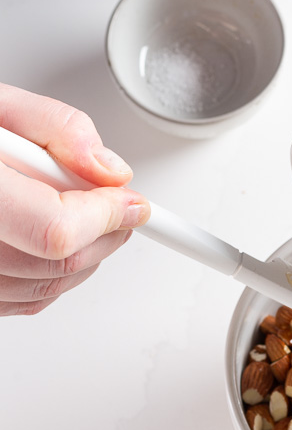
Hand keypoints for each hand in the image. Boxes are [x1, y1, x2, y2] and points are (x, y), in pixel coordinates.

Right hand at [0, 83, 149, 314]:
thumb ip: (57, 127)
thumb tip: (109, 170)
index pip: (55, 230)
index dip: (107, 218)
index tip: (135, 203)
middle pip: (56, 264)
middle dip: (107, 237)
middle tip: (123, 209)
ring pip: (43, 290)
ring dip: (86, 259)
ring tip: (91, 218)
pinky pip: (18, 302)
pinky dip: (52, 276)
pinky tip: (55, 242)